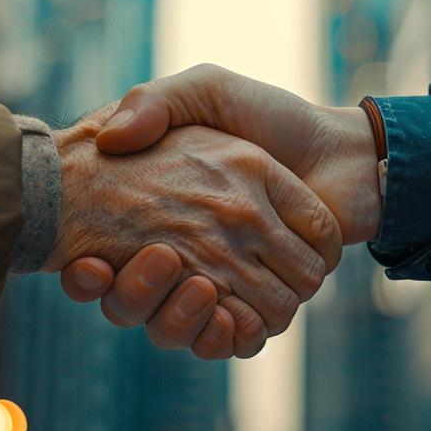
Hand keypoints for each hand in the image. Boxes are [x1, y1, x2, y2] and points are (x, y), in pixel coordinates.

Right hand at [49, 106, 341, 357]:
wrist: (345, 153)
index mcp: (166, 215)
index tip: (85, 263)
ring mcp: (227, 285)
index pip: (104, 260)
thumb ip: (156, 101)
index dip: (89, 272)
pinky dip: (221, 337)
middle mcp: (191, 254)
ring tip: (197, 282)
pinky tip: (223, 313)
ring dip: (177, 316)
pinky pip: (228, 340)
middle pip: (137, 302)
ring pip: (178, 327)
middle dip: (134, 295)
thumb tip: (109, 138)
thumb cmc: (276, 117)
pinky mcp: (261, 308)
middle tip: (153, 259)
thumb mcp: (206, 90)